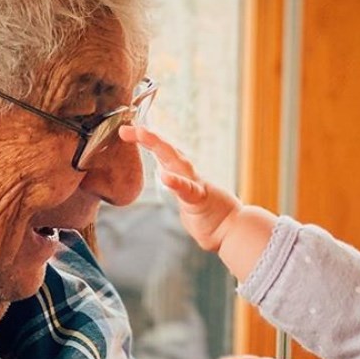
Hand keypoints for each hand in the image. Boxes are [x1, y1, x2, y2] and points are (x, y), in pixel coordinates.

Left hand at [120, 125, 240, 250]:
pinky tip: (165, 175)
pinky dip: (176, 182)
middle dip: (147, 137)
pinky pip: (187, 190)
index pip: (162, 154)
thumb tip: (168, 182)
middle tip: (127, 128)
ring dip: (159, 146)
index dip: (146, 141)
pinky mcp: (200, 200)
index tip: (126, 131)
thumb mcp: (187, 202)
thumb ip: (178, 189)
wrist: (233, 231)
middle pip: (166, 151)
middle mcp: (188, 175)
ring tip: (143, 134)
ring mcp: (195, 185)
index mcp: (183, 176)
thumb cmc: (210, 219)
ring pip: (176, 162)